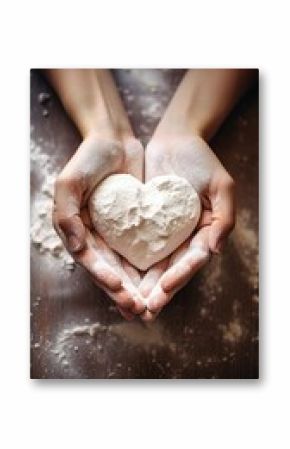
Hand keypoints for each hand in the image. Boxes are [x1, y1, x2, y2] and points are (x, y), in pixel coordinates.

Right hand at [53, 132, 145, 317]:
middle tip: (140, 310)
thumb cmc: (89, 159)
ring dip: (137, 289)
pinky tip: (162, 282)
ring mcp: (115, 235)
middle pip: (109, 272)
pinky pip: (142, 252)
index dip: (104, 278)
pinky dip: (149, 269)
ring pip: (126, 268)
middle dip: (123, 294)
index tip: (121, 290)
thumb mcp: (69, 182)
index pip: (91, 262)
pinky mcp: (134, 229)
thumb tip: (77, 248)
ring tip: (151, 307)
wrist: (114, 140)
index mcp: (77, 232)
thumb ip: (67, 214)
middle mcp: (95, 239)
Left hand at [139, 134, 234, 320]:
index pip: (192, 261)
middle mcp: (184, 239)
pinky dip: (128, 265)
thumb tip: (215, 250)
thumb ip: (224, 217)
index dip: (179, 276)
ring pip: (152, 266)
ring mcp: (164, 235)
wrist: (174, 140)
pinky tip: (116, 279)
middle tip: (143, 310)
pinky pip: (136, 249)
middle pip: (171, 271)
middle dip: (158, 292)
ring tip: (128, 304)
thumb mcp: (221, 186)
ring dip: (141, 286)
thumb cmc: (201, 160)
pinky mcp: (145, 226)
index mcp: (204, 234)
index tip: (163, 289)